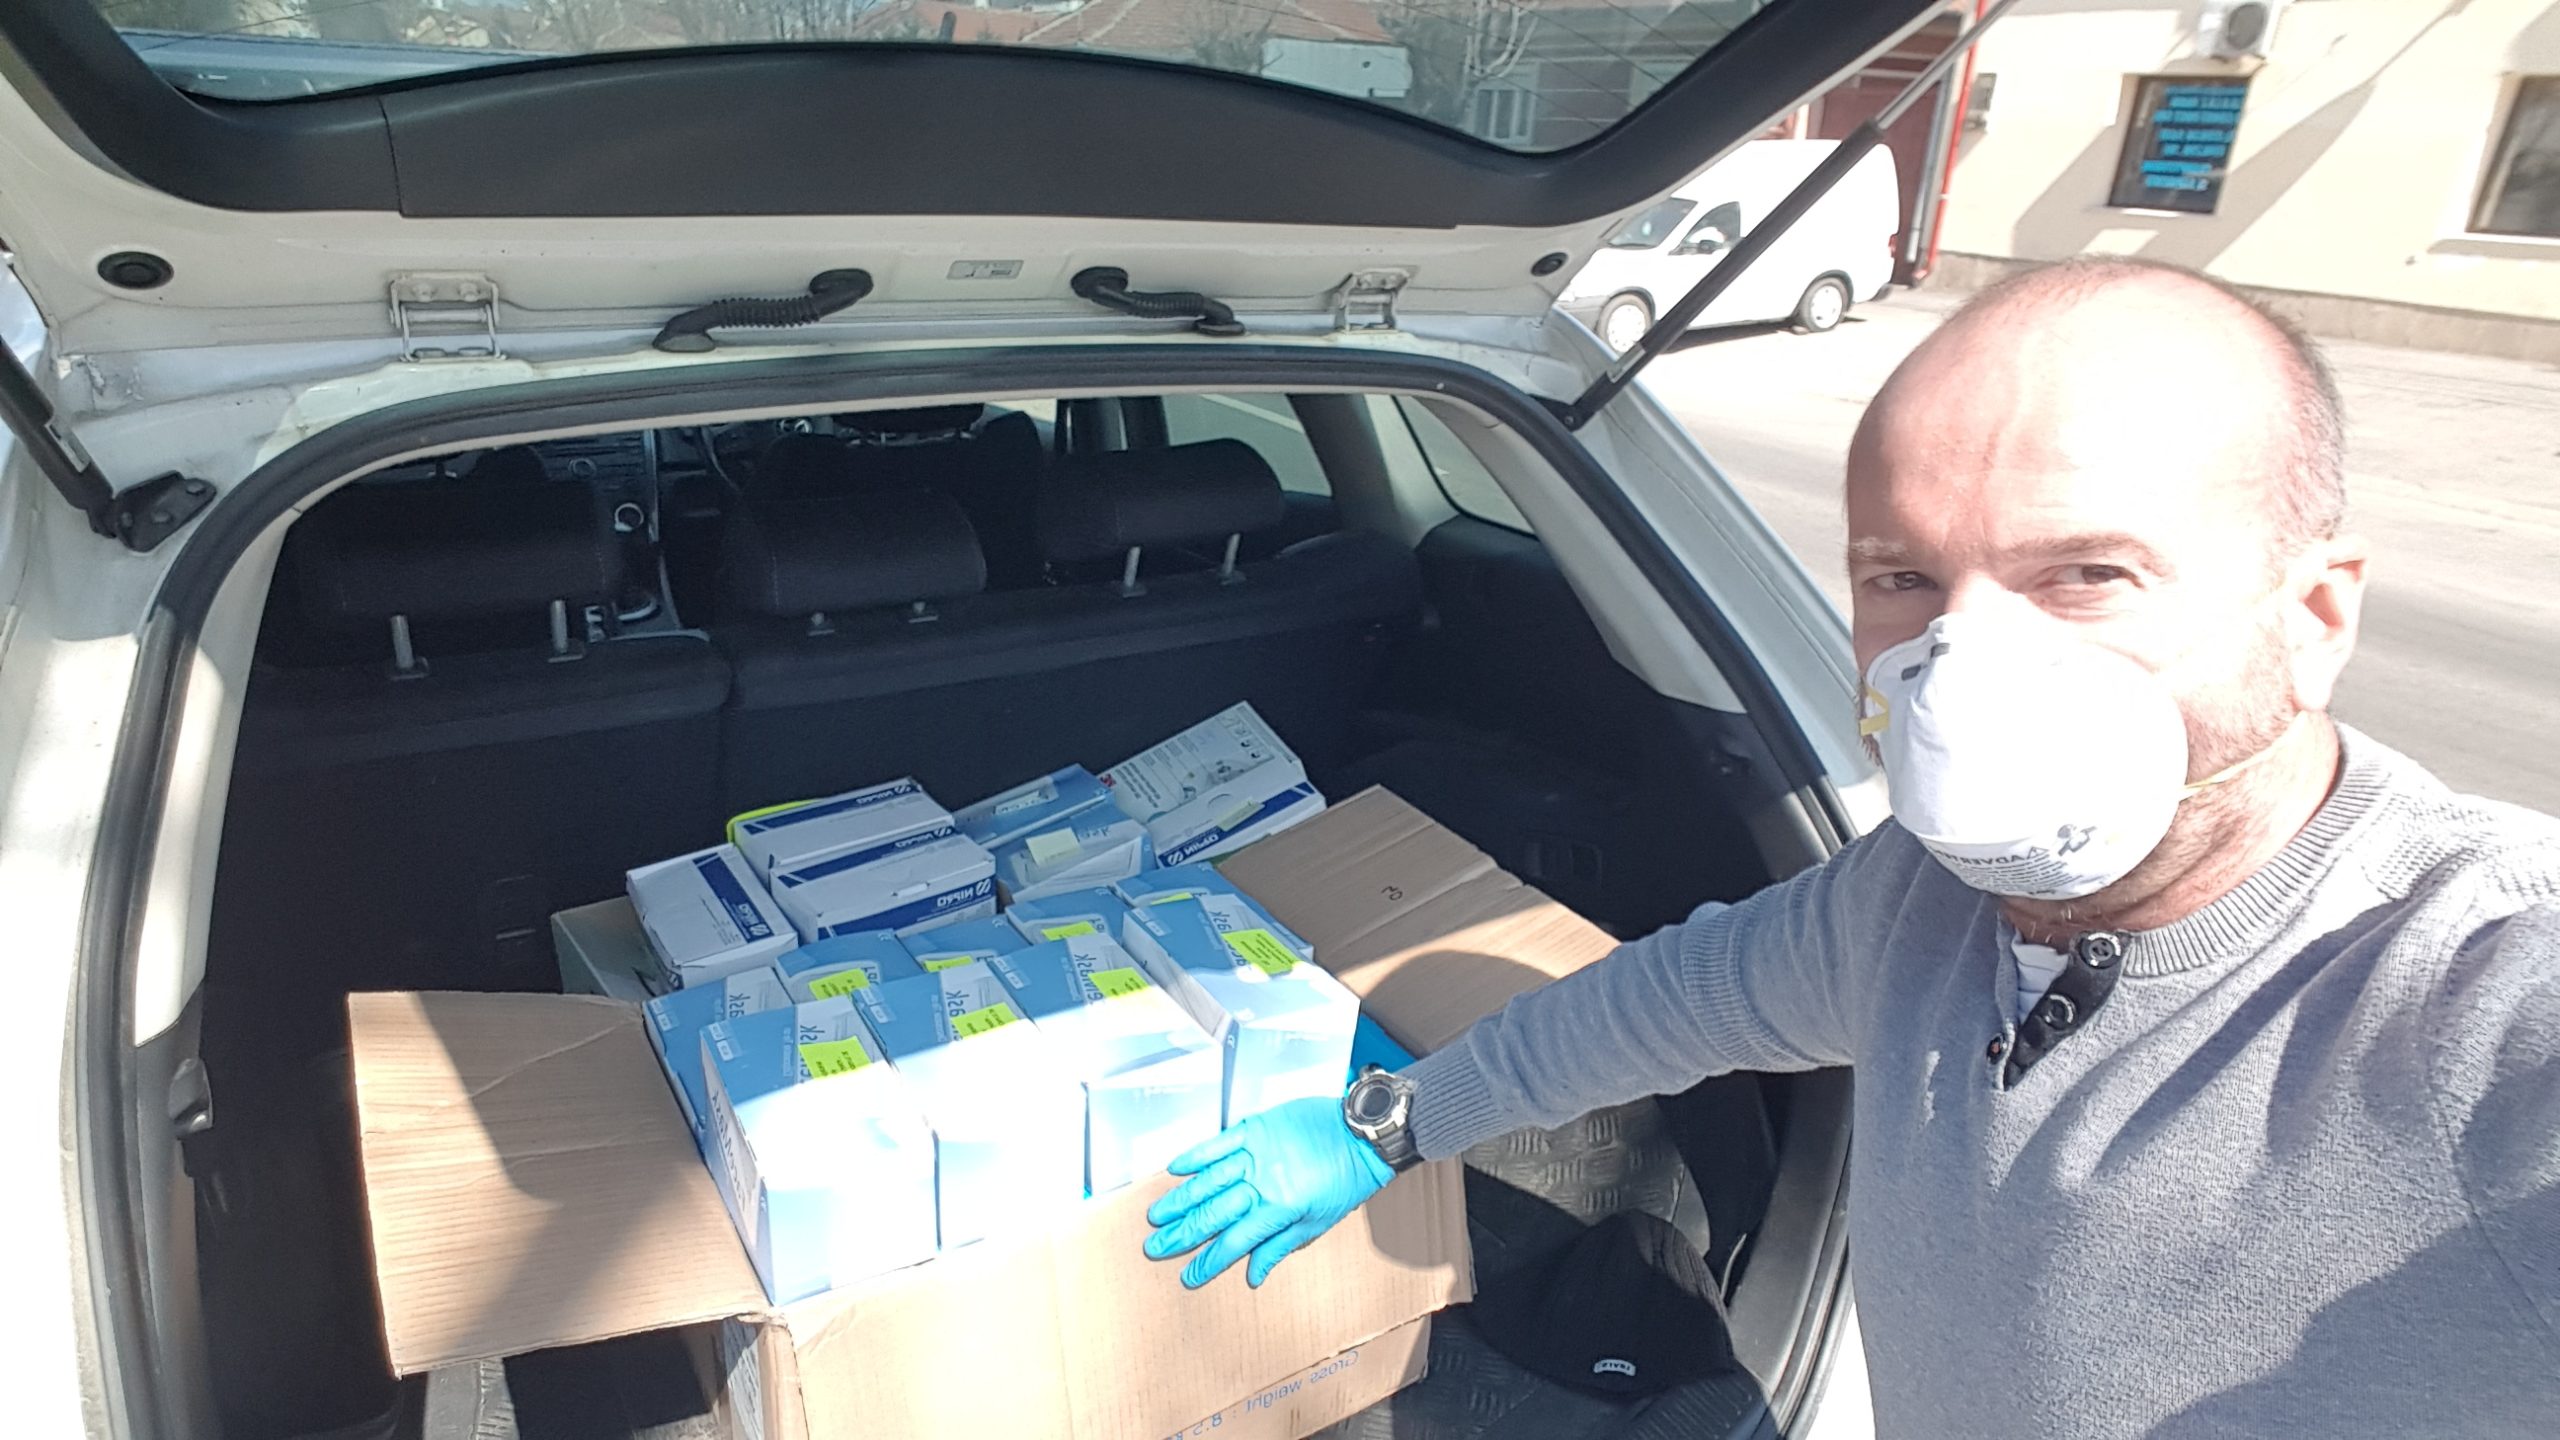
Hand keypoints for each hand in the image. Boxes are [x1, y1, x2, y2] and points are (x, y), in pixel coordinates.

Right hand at [1143, 1095, 1394, 1288]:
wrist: (1362, 1134)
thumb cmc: (1346, 1180)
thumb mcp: (1318, 1223)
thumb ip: (1280, 1247)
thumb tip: (1253, 1275)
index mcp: (1279, 1210)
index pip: (1233, 1244)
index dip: (1207, 1263)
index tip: (1187, 1277)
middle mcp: (1262, 1183)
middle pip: (1212, 1214)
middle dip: (1181, 1235)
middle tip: (1154, 1247)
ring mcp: (1256, 1153)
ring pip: (1208, 1181)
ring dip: (1179, 1200)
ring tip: (1155, 1216)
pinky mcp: (1257, 1127)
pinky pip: (1219, 1142)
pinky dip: (1195, 1155)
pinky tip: (1174, 1168)